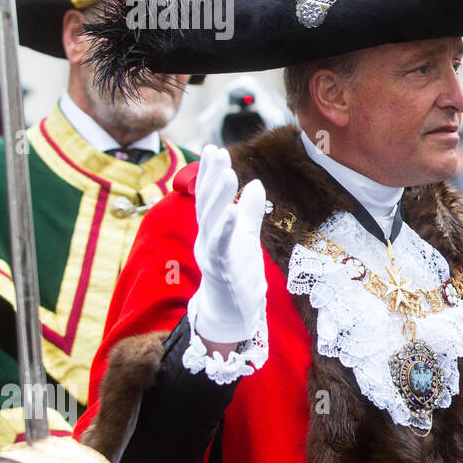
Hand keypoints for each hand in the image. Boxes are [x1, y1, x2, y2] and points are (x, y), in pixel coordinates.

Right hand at [190, 145, 267, 344]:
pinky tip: (232, 211)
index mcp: (212, 230)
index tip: (213, 149)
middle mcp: (206, 239)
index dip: (209, 174)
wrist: (234, 314)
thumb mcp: (247, 237)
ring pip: (212, 222)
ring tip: (227, 173)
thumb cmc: (238, 274)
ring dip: (219, 197)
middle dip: (211, 178)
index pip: (208, 197)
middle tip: (217, 153)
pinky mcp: (222, 271)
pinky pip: (222, 247)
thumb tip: (256, 184)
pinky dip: (226, 228)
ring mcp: (212, 255)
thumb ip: (251, 212)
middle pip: (206, 205)